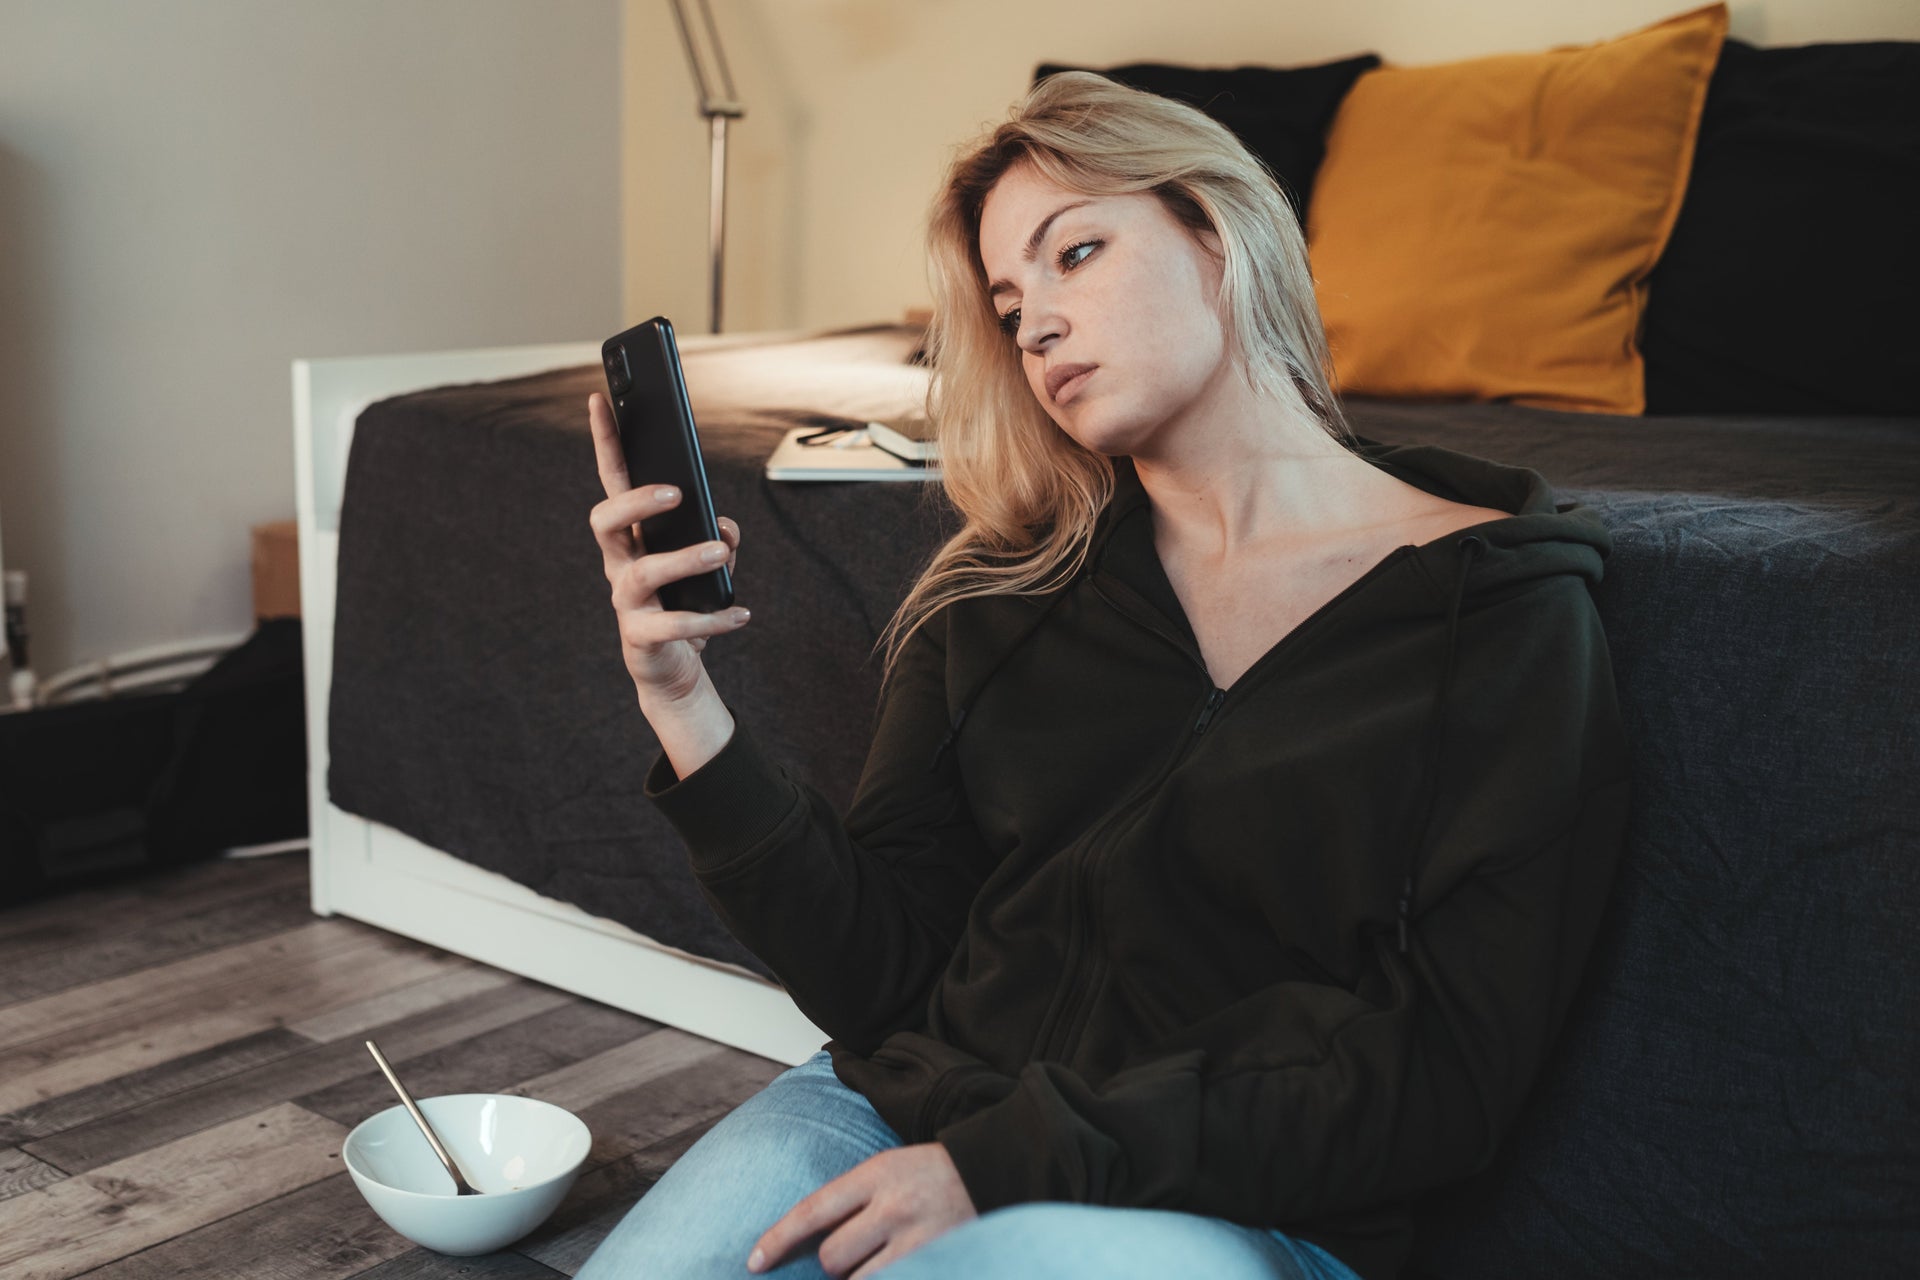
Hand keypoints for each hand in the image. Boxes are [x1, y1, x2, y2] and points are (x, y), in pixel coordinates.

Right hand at [586, 392, 745, 703]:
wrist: (674, 667)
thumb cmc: (686, 600)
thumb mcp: (708, 563)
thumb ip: (717, 536)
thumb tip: (723, 528)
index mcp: (632, 536)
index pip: (612, 481)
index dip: (604, 441)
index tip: (600, 399)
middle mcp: (620, 563)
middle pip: (604, 521)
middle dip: (635, 501)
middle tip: (675, 493)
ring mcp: (626, 602)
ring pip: (640, 572)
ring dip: (682, 558)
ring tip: (718, 552)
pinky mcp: (641, 638)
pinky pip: (672, 625)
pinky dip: (712, 618)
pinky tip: (742, 612)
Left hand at [749, 1144, 976, 1277]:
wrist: (992, 1172)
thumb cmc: (927, 1175)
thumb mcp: (885, 1168)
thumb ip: (849, 1201)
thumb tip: (806, 1244)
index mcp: (877, 1173)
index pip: (812, 1211)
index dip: (777, 1240)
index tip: (753, 1263)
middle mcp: (895, 1207)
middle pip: (832, 1257)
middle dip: (834, 1263)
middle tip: (857, 1250)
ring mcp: (919, 1240)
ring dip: (860, 1278)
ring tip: (880, 1258)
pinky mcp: (937, 1263)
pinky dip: (884, 1279)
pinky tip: (893, 1268)